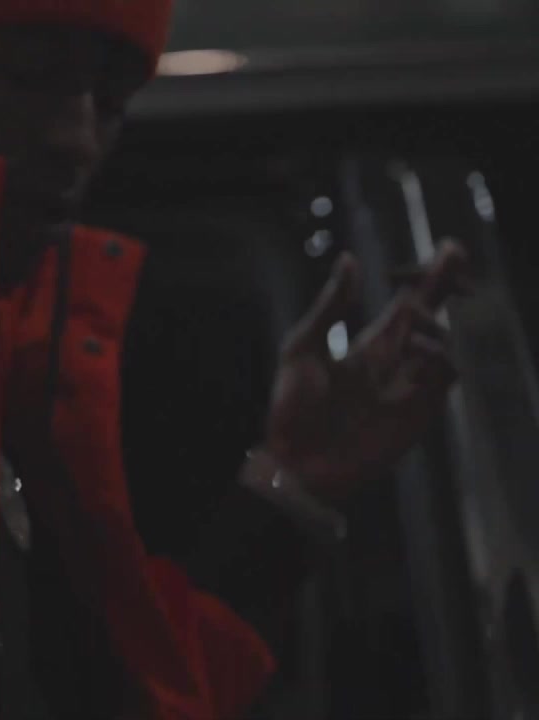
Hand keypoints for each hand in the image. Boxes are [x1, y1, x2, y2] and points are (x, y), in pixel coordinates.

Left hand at [264, 241, 470, 504]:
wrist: (296, 460)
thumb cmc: (292, 408)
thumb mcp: (303, 347)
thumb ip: (330, 306)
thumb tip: (348, 259)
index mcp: (369, 344)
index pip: (408, 303)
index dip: (428, 277)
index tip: (443, 249)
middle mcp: (395, 361)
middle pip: (432, 314)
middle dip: (447, 283)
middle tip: (455, 252)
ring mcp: (409, 385)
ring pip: (443, 344)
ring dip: (435, 323)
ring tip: (415, 320)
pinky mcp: (416, 411)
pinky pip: (445, 378)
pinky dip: (440, 358)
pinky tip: (418, 349)